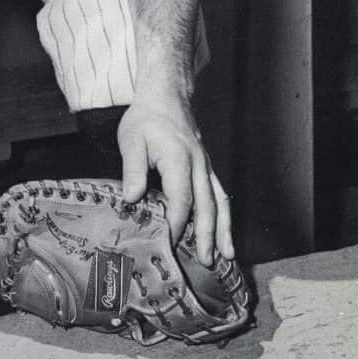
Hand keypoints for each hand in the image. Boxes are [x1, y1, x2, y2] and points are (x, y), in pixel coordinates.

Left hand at [117, 87, 234, 266]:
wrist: (166, 96)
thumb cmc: (146, 119)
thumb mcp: (131, 139)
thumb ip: (133, 169)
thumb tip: (132, 198)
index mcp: (179, 158)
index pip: (180, 198)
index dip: (176, 223)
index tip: (168, 244)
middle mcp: (199, 165)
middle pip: (206, 205)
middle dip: (206, 235)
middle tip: (205, 262)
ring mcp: (206, 167)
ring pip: (220, 202)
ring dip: (222, 230)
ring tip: (226, 256)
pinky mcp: (207, 169)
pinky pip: (220, 195)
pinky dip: (225, 217)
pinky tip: (224, 234)